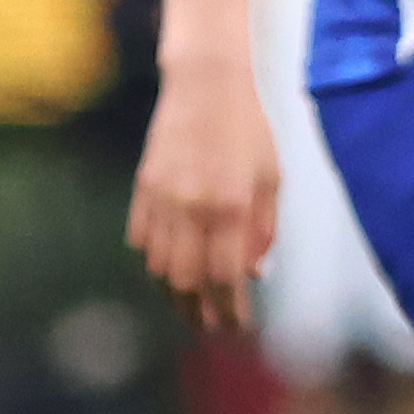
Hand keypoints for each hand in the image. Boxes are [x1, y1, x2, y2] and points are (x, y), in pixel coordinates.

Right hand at [128, 55, 279, 332]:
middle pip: (186, 282)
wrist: (205, 86)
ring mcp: (161, 201)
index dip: (230, 310)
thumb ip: (263, 230)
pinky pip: (141, 241)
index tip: (238, 327)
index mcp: (231, 209)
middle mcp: (192, 210)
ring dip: (175, 294)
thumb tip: (254, 274)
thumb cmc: (249, 131)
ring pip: (159, 267)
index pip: (226, 278)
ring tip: (190, 307)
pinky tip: (169, 270)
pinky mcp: (142, 190)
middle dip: (199, 312)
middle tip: (211, 326)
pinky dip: (154, 262)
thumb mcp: (271, 179)